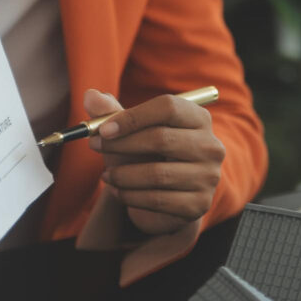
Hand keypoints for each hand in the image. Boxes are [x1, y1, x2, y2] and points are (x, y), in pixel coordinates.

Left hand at [84, 89, 225, 235]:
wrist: (167, 197)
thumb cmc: (147, 155)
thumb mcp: (129, 131)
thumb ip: (111, 113)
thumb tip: (90, 96)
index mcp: (198, 118)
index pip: (168, 107)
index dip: (132, 117)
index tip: (103, 129)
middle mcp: (211, 146)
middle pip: (161, 138)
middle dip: (121, 144)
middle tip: (95, 146)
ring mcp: (208, 177)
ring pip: (156, 174)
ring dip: (122, 175)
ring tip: (106, 175)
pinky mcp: (199, 205)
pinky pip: (157, 200)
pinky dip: (130, 196)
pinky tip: (118, 192)